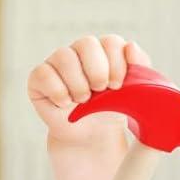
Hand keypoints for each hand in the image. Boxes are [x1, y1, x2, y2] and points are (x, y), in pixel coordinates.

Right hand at [27, 35, 151, 142]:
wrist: (91, 138)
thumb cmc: (111, 111)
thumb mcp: (133, 92)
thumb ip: (139, 68)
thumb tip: (131, 46)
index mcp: (105, 51)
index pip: (110, 42)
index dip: (115, 62)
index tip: (118, 86)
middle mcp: (80, 52)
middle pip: (86, 43)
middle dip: (97, 71)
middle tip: (101, 91)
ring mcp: (57, 62)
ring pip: (64, 57)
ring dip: (78, 84)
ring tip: (83, 101)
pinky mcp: (39, 78)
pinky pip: (43, 74)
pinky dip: (58, 91)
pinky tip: (65, 104)